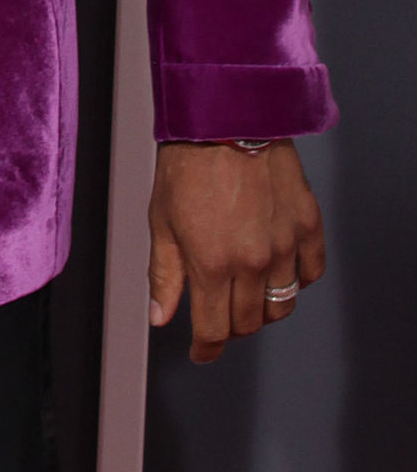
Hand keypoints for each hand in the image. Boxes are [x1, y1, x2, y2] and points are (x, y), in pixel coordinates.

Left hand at [148, 140, 326, 363]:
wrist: (227, 119)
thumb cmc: (187, 164)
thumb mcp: (162, 220)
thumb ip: (165, 274)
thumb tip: (161, 317)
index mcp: (212, 263)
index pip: (214, 329)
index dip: (206, 349)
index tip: (202, 352)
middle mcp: (253, 262)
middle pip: (249, 323)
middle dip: (230, 328)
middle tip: (218, 315)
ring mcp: (285, 245)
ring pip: (281, 306)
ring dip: (262, 310)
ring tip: (245, 295)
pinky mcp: (307, 226)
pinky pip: (309, 274)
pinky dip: (295, 281)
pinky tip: (277, 271)